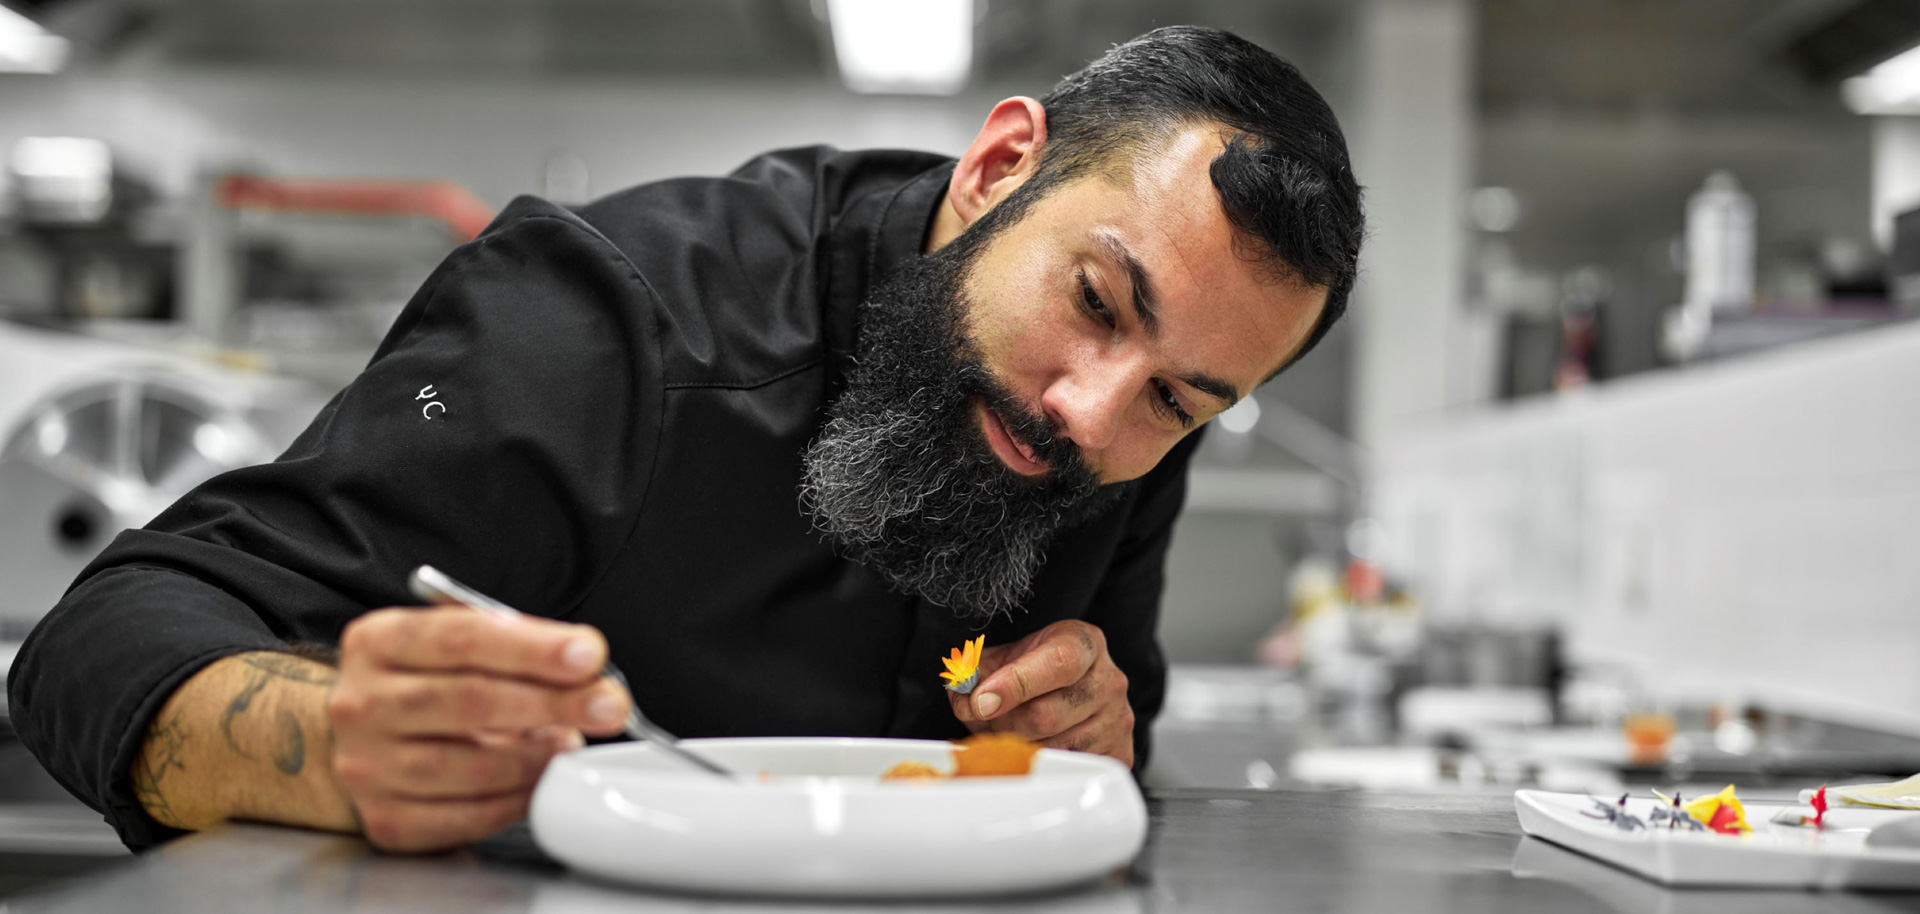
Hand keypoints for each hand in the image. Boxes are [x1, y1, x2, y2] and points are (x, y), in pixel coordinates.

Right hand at [327, 607, 631, 850]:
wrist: (364, 738)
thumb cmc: (427, 681)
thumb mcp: (456, 644)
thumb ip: (514, 647)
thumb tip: (586, 668)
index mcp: (378, 642)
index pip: (462, 638)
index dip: (532, 648)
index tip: (589, 654)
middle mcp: (361, 703)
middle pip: (468, 701)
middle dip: (551, 702)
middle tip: (608, 705)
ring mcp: (366, 766)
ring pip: (467, 766)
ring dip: (536, 756)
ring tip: (569, 743)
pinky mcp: (385, 819)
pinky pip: (463, 817)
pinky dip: (514, 800)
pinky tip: (539, 782)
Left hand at [947, 620, 1134, 766]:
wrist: (1075, 687)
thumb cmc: (1037, 669)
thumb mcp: (1005, 656)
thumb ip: (977, 671)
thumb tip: (961, 694)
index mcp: (1084, 643)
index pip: (1057, 663)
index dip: (1015, 684)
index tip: (981, 699)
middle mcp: (1108, 680)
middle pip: (1046, 715)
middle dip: (1002, 722)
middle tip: (984, 718)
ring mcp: (1117, 719)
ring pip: (1052, 747)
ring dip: (1016, 745)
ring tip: (1005, 731)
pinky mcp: (1118, 753)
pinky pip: (1067, 768)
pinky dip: (1037, 762)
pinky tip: (1029, 745)